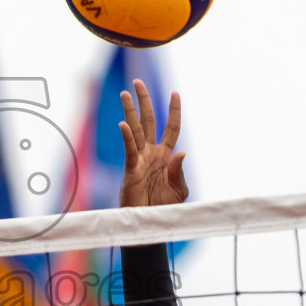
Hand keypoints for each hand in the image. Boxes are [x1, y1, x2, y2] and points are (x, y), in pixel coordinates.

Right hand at [118, 79, 187, 207]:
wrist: (150, 223)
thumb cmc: (164, 207)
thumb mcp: (179, 189)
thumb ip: (179, 171)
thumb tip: (181, 152)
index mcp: (166, 155)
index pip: (171, 127)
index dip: (173, 111)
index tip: (175, 93)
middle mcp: (152, 153)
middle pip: (148, 121)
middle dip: (144, 101)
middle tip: (137, 82)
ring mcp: (140, 159)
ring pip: (135, 130)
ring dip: (130, 111)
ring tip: (124, 93)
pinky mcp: (131, 169)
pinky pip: (129, 150)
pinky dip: (127, 137)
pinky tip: (123, 124)